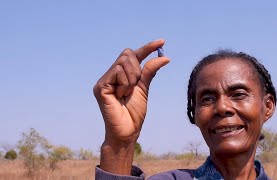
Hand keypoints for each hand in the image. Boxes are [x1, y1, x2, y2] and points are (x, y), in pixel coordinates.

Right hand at [93, 39, 168, 173]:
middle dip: (137, 69)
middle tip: (135, 86)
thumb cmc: (134, 112)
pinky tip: (120, 96)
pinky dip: (125, 84)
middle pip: (127, 54)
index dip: (147, 48)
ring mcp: (104, 80)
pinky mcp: (100, 86)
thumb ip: (149, 71)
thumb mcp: (144, 88)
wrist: (127, 131)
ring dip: (132, 79)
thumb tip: (164, 56)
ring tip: (127, 94)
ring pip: (123, 62)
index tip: (162, 41)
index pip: (134, 55)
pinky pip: (117, 72)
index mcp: (121, 75)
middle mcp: (111, 74)